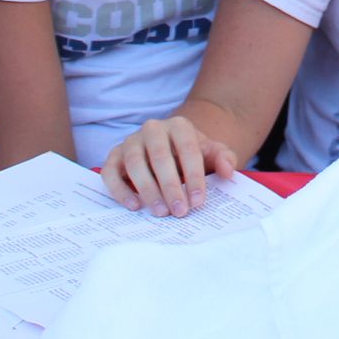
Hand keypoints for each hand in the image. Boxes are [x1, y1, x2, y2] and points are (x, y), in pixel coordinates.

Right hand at [101, 116, 236, 216]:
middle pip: (159, 157)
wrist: (170, 150)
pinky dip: (119, 190)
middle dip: (170, 186)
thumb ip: (224, 158)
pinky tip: (134, 206)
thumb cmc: (191, 155)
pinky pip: (110, 172)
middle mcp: (152, 129)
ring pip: (135, 164)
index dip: (194, 176)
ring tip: (160, 212)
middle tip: (179, 212)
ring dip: (147, 190)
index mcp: (178, 126)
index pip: (188, 149)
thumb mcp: (211, 153)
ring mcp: (130, 142)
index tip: (198, 201)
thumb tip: (228, 171)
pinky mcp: (114, 157)